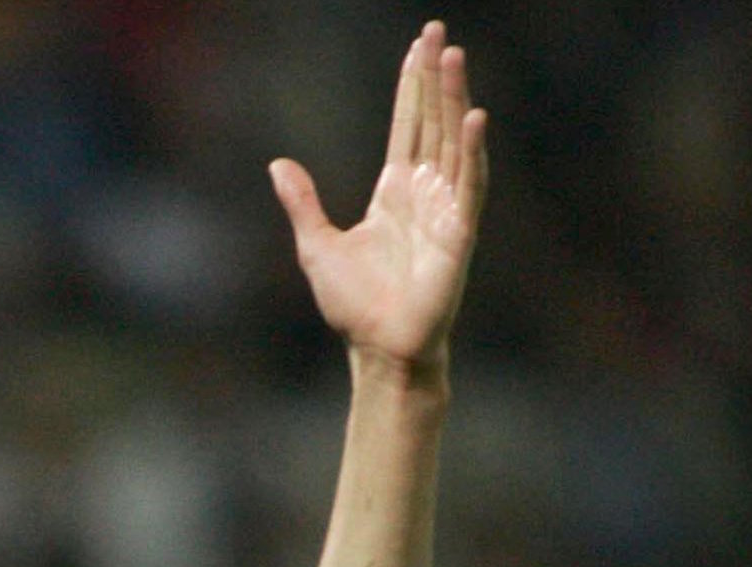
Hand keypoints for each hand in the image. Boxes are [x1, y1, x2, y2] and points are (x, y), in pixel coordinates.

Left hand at [269, 23, 487, 373]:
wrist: (378, 349)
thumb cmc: (354, 305)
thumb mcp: (317, 245)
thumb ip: (303, 202)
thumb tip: (278, 164)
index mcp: (395, 191)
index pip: (408, 125)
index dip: (413, 86)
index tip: (420, 47)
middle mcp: (425, 193)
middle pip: (433, 121)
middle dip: (435, 77)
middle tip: (438, 32)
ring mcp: (445, 210)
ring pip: (453, 142)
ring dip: (454, 100)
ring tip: (453, 58)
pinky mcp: (459, 234)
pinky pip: (469, 184)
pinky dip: (472, 151)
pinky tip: (473, 118)